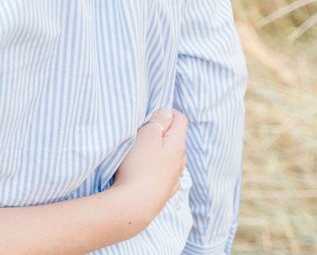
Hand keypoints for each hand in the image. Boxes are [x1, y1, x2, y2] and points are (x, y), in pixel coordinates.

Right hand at [111, 109, 187, 228]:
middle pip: (177, 138)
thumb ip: (158, 122)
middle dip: (163, 131)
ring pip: (172, 157)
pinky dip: (159, 167)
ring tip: (143, 151)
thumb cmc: (138, 167)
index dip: (167, 112)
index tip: (151, 114)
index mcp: (177, 145)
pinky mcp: (165, 191)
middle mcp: (180, 161)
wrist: (135, 204)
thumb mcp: (146, 136)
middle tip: (143, 131)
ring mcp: (174, 178)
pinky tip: (149, 170)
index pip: (181, 119)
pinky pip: (166, 173)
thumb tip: (167, 112)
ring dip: (161, 150)